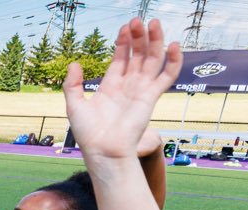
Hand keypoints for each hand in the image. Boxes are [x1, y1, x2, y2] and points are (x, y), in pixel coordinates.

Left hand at [64, 18, 180, 159]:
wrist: (103, 150)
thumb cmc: (88, 133)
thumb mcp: (75, 104)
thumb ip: (73, 84)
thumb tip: (74, 63)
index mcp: (111, 86)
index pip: (121, 58)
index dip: (123, 42)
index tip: (125, 27)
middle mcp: (128, 86)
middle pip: (138, 55)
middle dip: (139, 37)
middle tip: (139, 20)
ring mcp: (141, 90)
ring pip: (152, 60)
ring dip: (155, 41)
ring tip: (154, 23)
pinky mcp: (151, 97)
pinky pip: (166, 76)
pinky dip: (173, 61)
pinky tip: (174, 45)